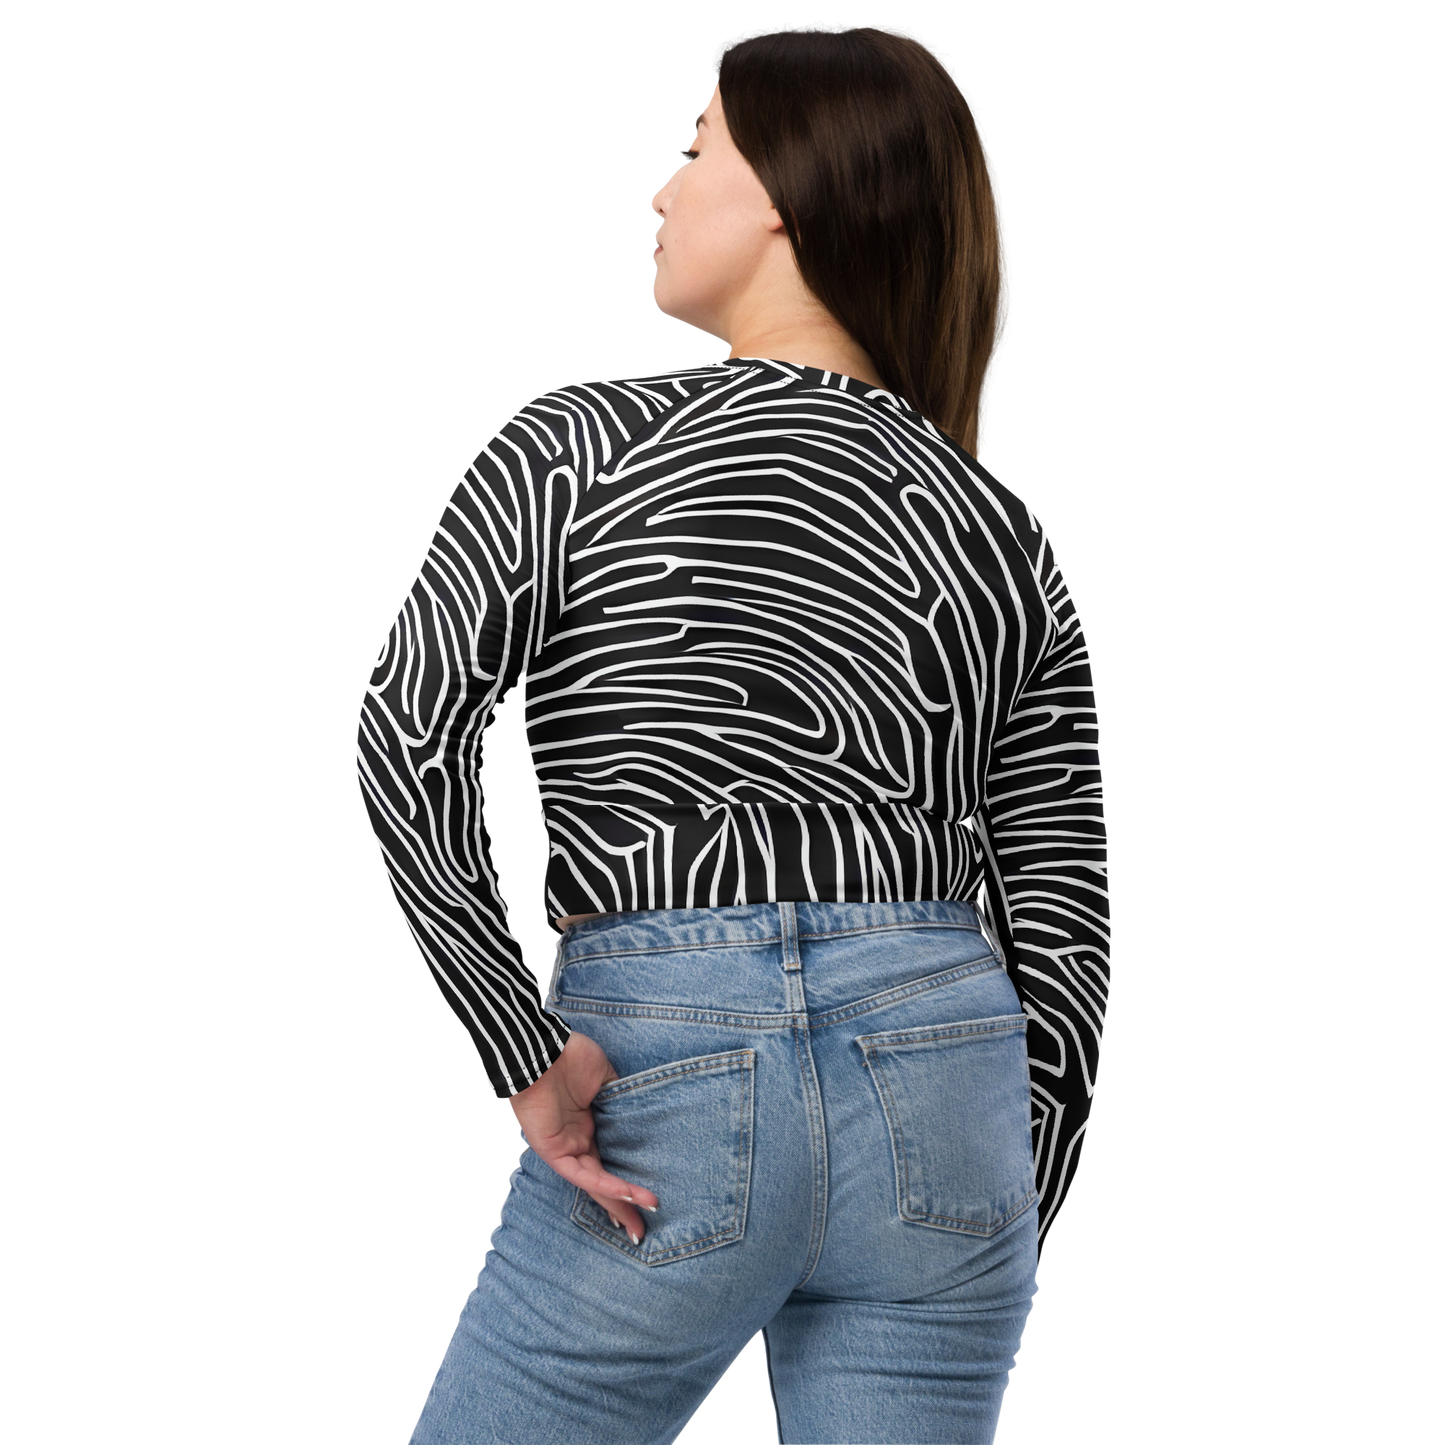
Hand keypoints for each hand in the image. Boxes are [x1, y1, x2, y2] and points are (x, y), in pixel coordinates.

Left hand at [506, 1030, 658, 1244]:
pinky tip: (624, 1192)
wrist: (540, 1049)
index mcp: (587, 1127)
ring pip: (594, 1182)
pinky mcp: (552, 1151)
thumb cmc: (569, 1056)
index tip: (648, 1200)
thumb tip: (640, 1109)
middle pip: (602, 1182)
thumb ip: (620, 1098)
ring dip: (619, 1199)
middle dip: (623, 1207)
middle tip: (641, 1232)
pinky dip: (603, 1183)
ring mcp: (565, 1148)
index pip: (609, 1162)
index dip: (627, 1181)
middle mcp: (577, 1142)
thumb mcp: (604, 1076)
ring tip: (645, 1213)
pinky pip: (581, 1173)